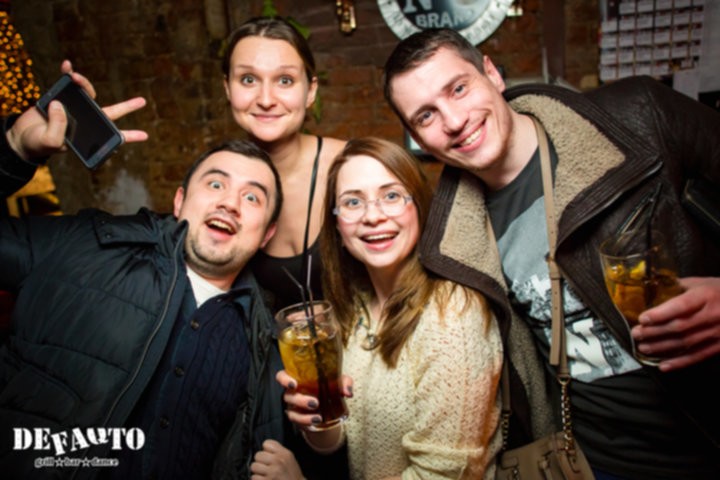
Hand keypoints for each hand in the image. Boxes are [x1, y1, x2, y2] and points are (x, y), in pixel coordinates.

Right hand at [6, 60, 147, 160]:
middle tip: (142, 101)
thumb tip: (63, 105)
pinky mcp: (61, 98)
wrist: (22, 136)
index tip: (144, 135)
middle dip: (126, 107)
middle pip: (110, 113)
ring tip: (74, 77)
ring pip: (89, 94)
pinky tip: (67, 67)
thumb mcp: (51, 142)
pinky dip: (68, 74)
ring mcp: (74, 109)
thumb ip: (59, 128)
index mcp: (87, 136)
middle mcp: (85, 122)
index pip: (111, 137)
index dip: (128, 136)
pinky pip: (68, 84)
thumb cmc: (38, 143)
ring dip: (84, 83)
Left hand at [250, 440, 303, 479]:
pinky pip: (254, 477)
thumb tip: (264, 448)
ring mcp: (272, 472)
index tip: (269, 456)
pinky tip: (265, 479)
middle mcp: (278, 461)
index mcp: (284, 453)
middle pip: (258, 455)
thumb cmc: (292, 474)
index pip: (267, 443)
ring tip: (265, 474)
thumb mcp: (289, 458)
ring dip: (257, 471)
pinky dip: (258, 479)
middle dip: (260, 461)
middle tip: (266, 467)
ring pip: (254, 466)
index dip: (266, 450)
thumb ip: (278, 451)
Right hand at [275, 370, 352, 427]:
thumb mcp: (339, 381)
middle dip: (300, 400)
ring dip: (303, 416)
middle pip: (287, 395)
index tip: (293, 384)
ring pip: (291, 411)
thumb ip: (344, 382)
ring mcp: (293, 406)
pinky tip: (316, 421)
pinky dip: (306, 422)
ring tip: (318, 417)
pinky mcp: (298, 418)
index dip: (284, 379)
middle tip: (315, 403)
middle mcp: (292, 392)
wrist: (330, 404)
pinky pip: (297, 422)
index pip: (281, 376)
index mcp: (297, 378)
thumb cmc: (330, 386)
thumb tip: (348, 392)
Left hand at [632, 277, 719, 371]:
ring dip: (662, 348)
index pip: (681, 306)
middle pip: (679, 327)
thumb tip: (652, 288)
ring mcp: (718, 332)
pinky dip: (680, 362)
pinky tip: (664, 366)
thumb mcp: (702, 282)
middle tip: (636, 334)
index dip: (661, 314)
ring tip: (644, 348)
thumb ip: (678, 286)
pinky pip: (698, 356)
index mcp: (706, 296)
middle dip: (654, 332)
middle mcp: (712, 315)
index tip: (643, 318)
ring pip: (686, 343)